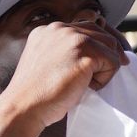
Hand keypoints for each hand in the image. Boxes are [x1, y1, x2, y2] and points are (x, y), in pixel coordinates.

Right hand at [0, 20, 127, 130]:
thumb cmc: (34, 93)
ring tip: (84, 84)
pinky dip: (104, 79)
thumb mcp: (45, 61)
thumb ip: (63, 51)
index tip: (101, 62)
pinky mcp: (85, 53)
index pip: (85, 29)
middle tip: (97, 77)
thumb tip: (94, 53)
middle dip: (106, 55)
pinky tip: (84, 87)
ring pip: (110, 47)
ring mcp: (73, 39)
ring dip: (104, 68)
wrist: (23, 107)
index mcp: (47, 30)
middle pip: (102, 34)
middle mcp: (60, 29)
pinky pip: (113, 63)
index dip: (97, 46)